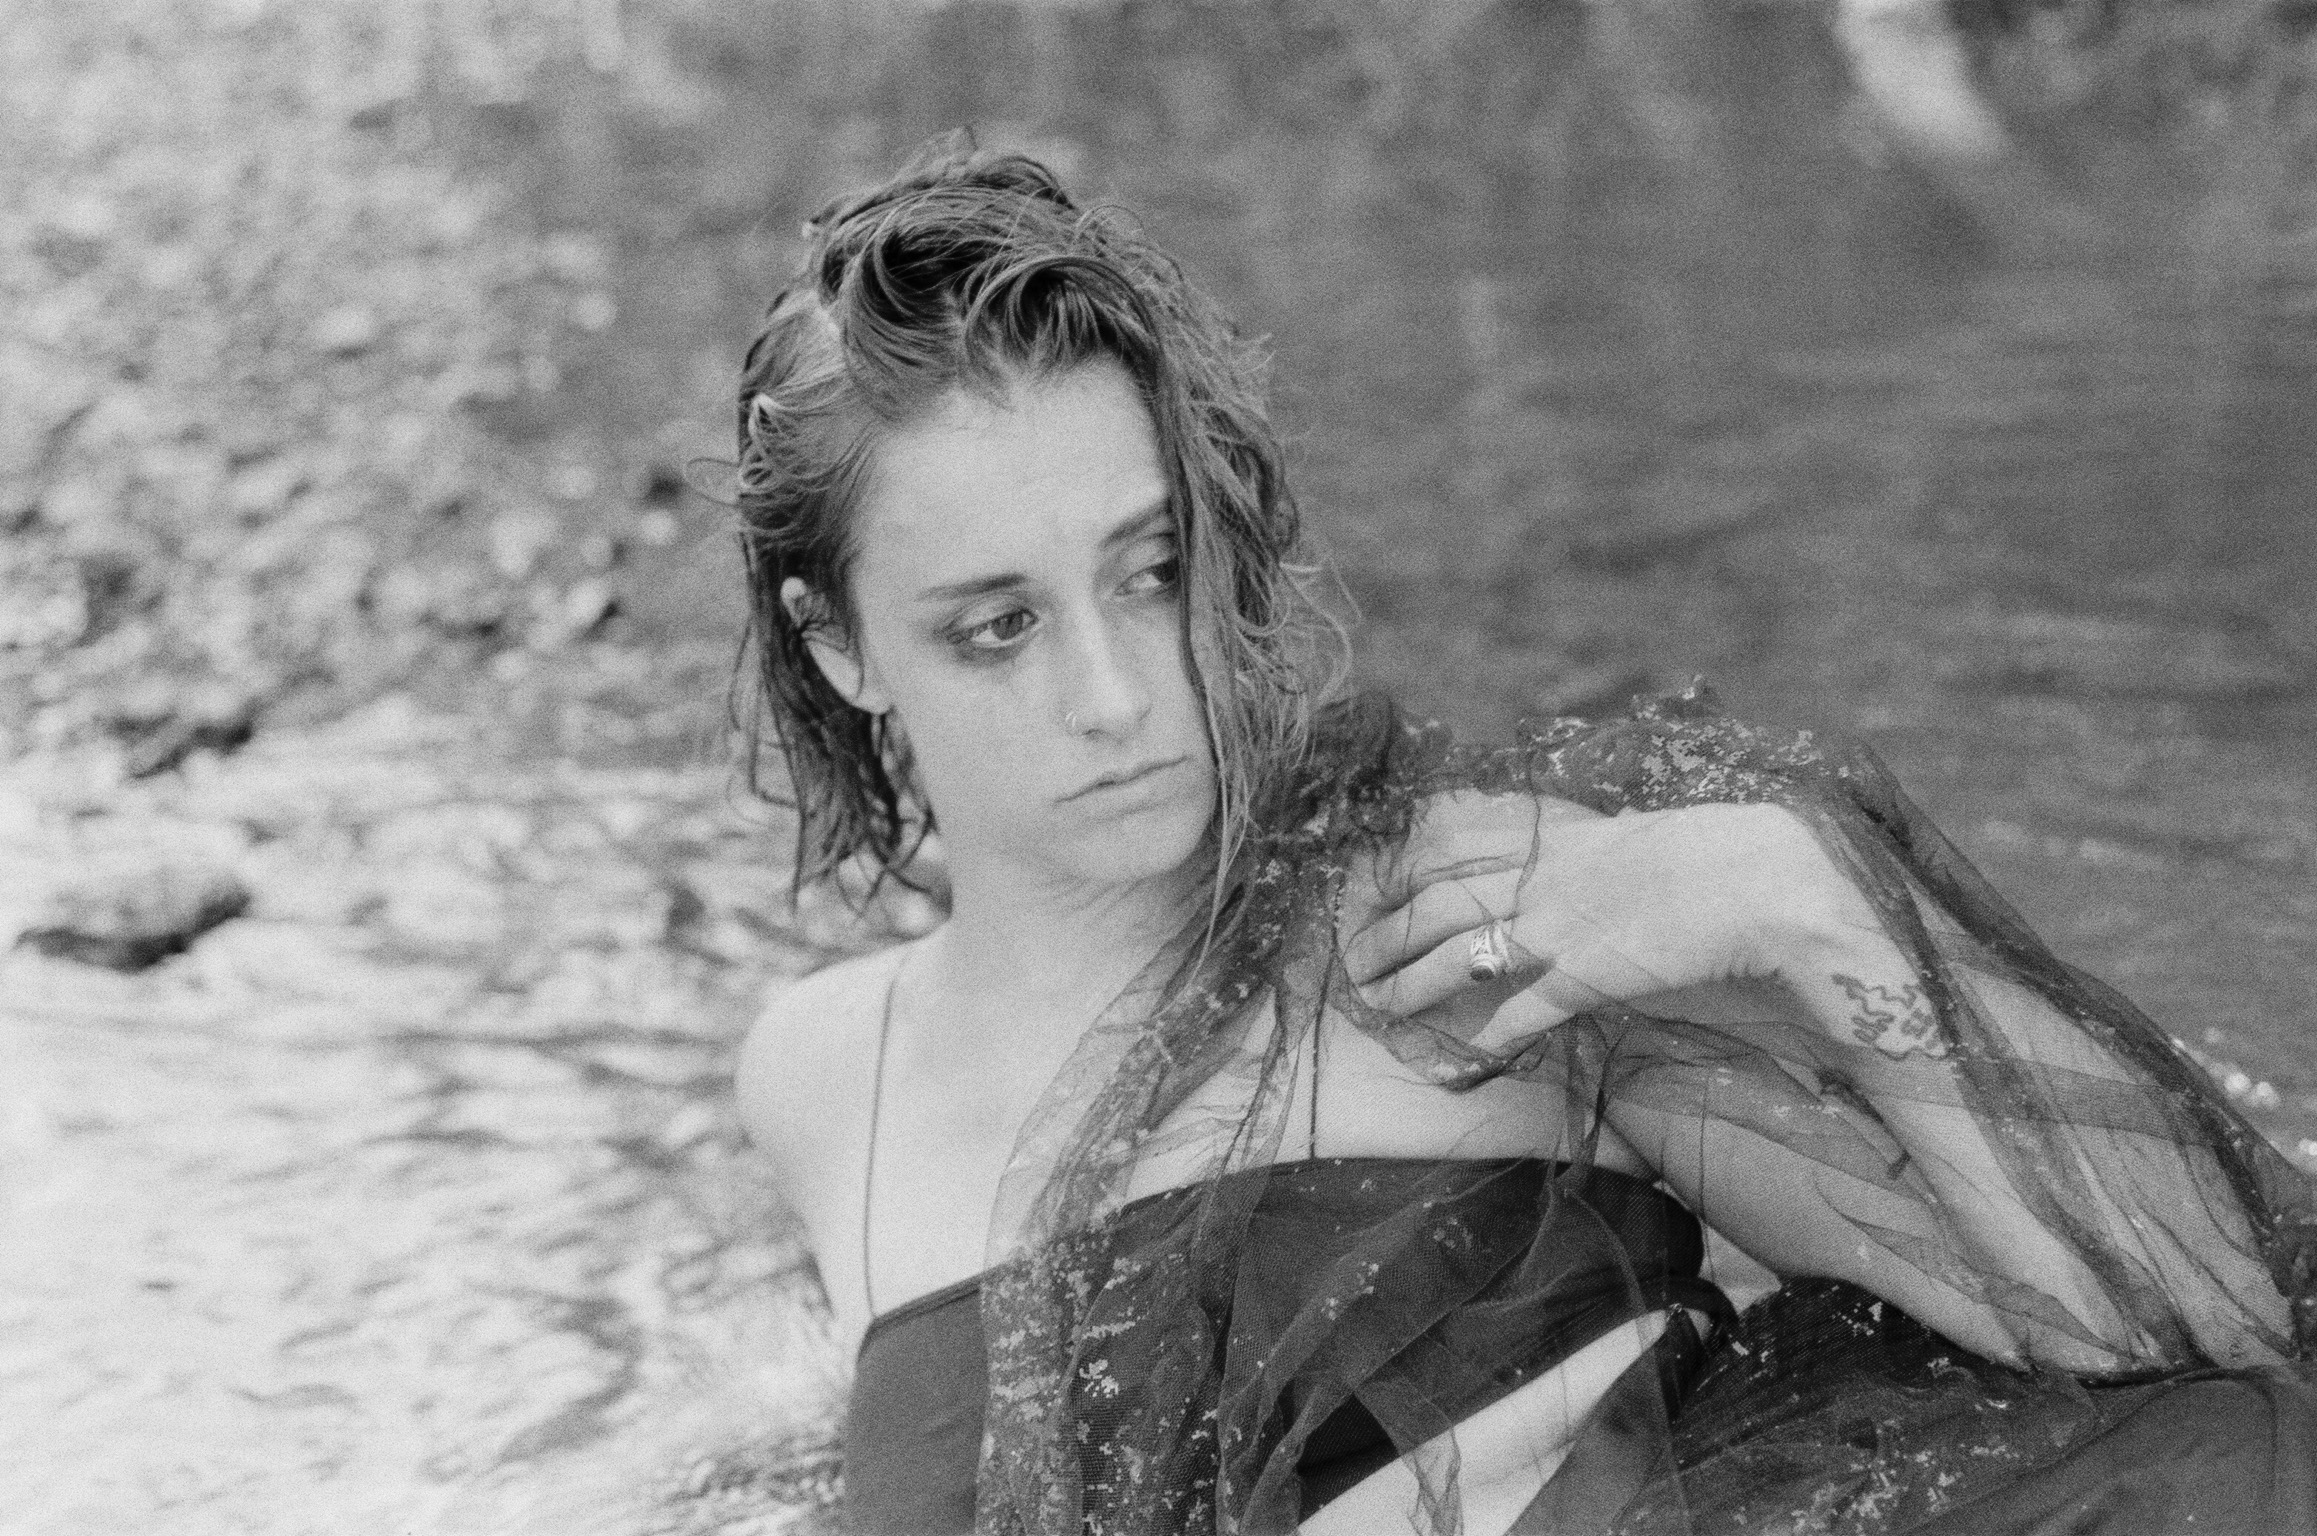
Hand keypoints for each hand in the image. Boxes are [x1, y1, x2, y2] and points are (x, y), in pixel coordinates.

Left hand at [1341, 791, 1878, 1052]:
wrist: (1764, 878)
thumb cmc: (1714, 856)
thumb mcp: (1636, 840)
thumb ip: (1591, 854)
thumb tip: (1569, 860)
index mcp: (1558, 838)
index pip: (1453, 844)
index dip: (1401, 870)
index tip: (1368, 888)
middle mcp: (1547, 876)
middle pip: (1438, 899)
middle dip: (1386, 930)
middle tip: (1352, 959)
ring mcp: (1564, 924)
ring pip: (1460, 951)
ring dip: (1411, 981)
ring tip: (1378, 1006)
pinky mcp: (1590, 973)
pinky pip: (1525, 1009)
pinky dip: (1489, 1036)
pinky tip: (1462, 1058)